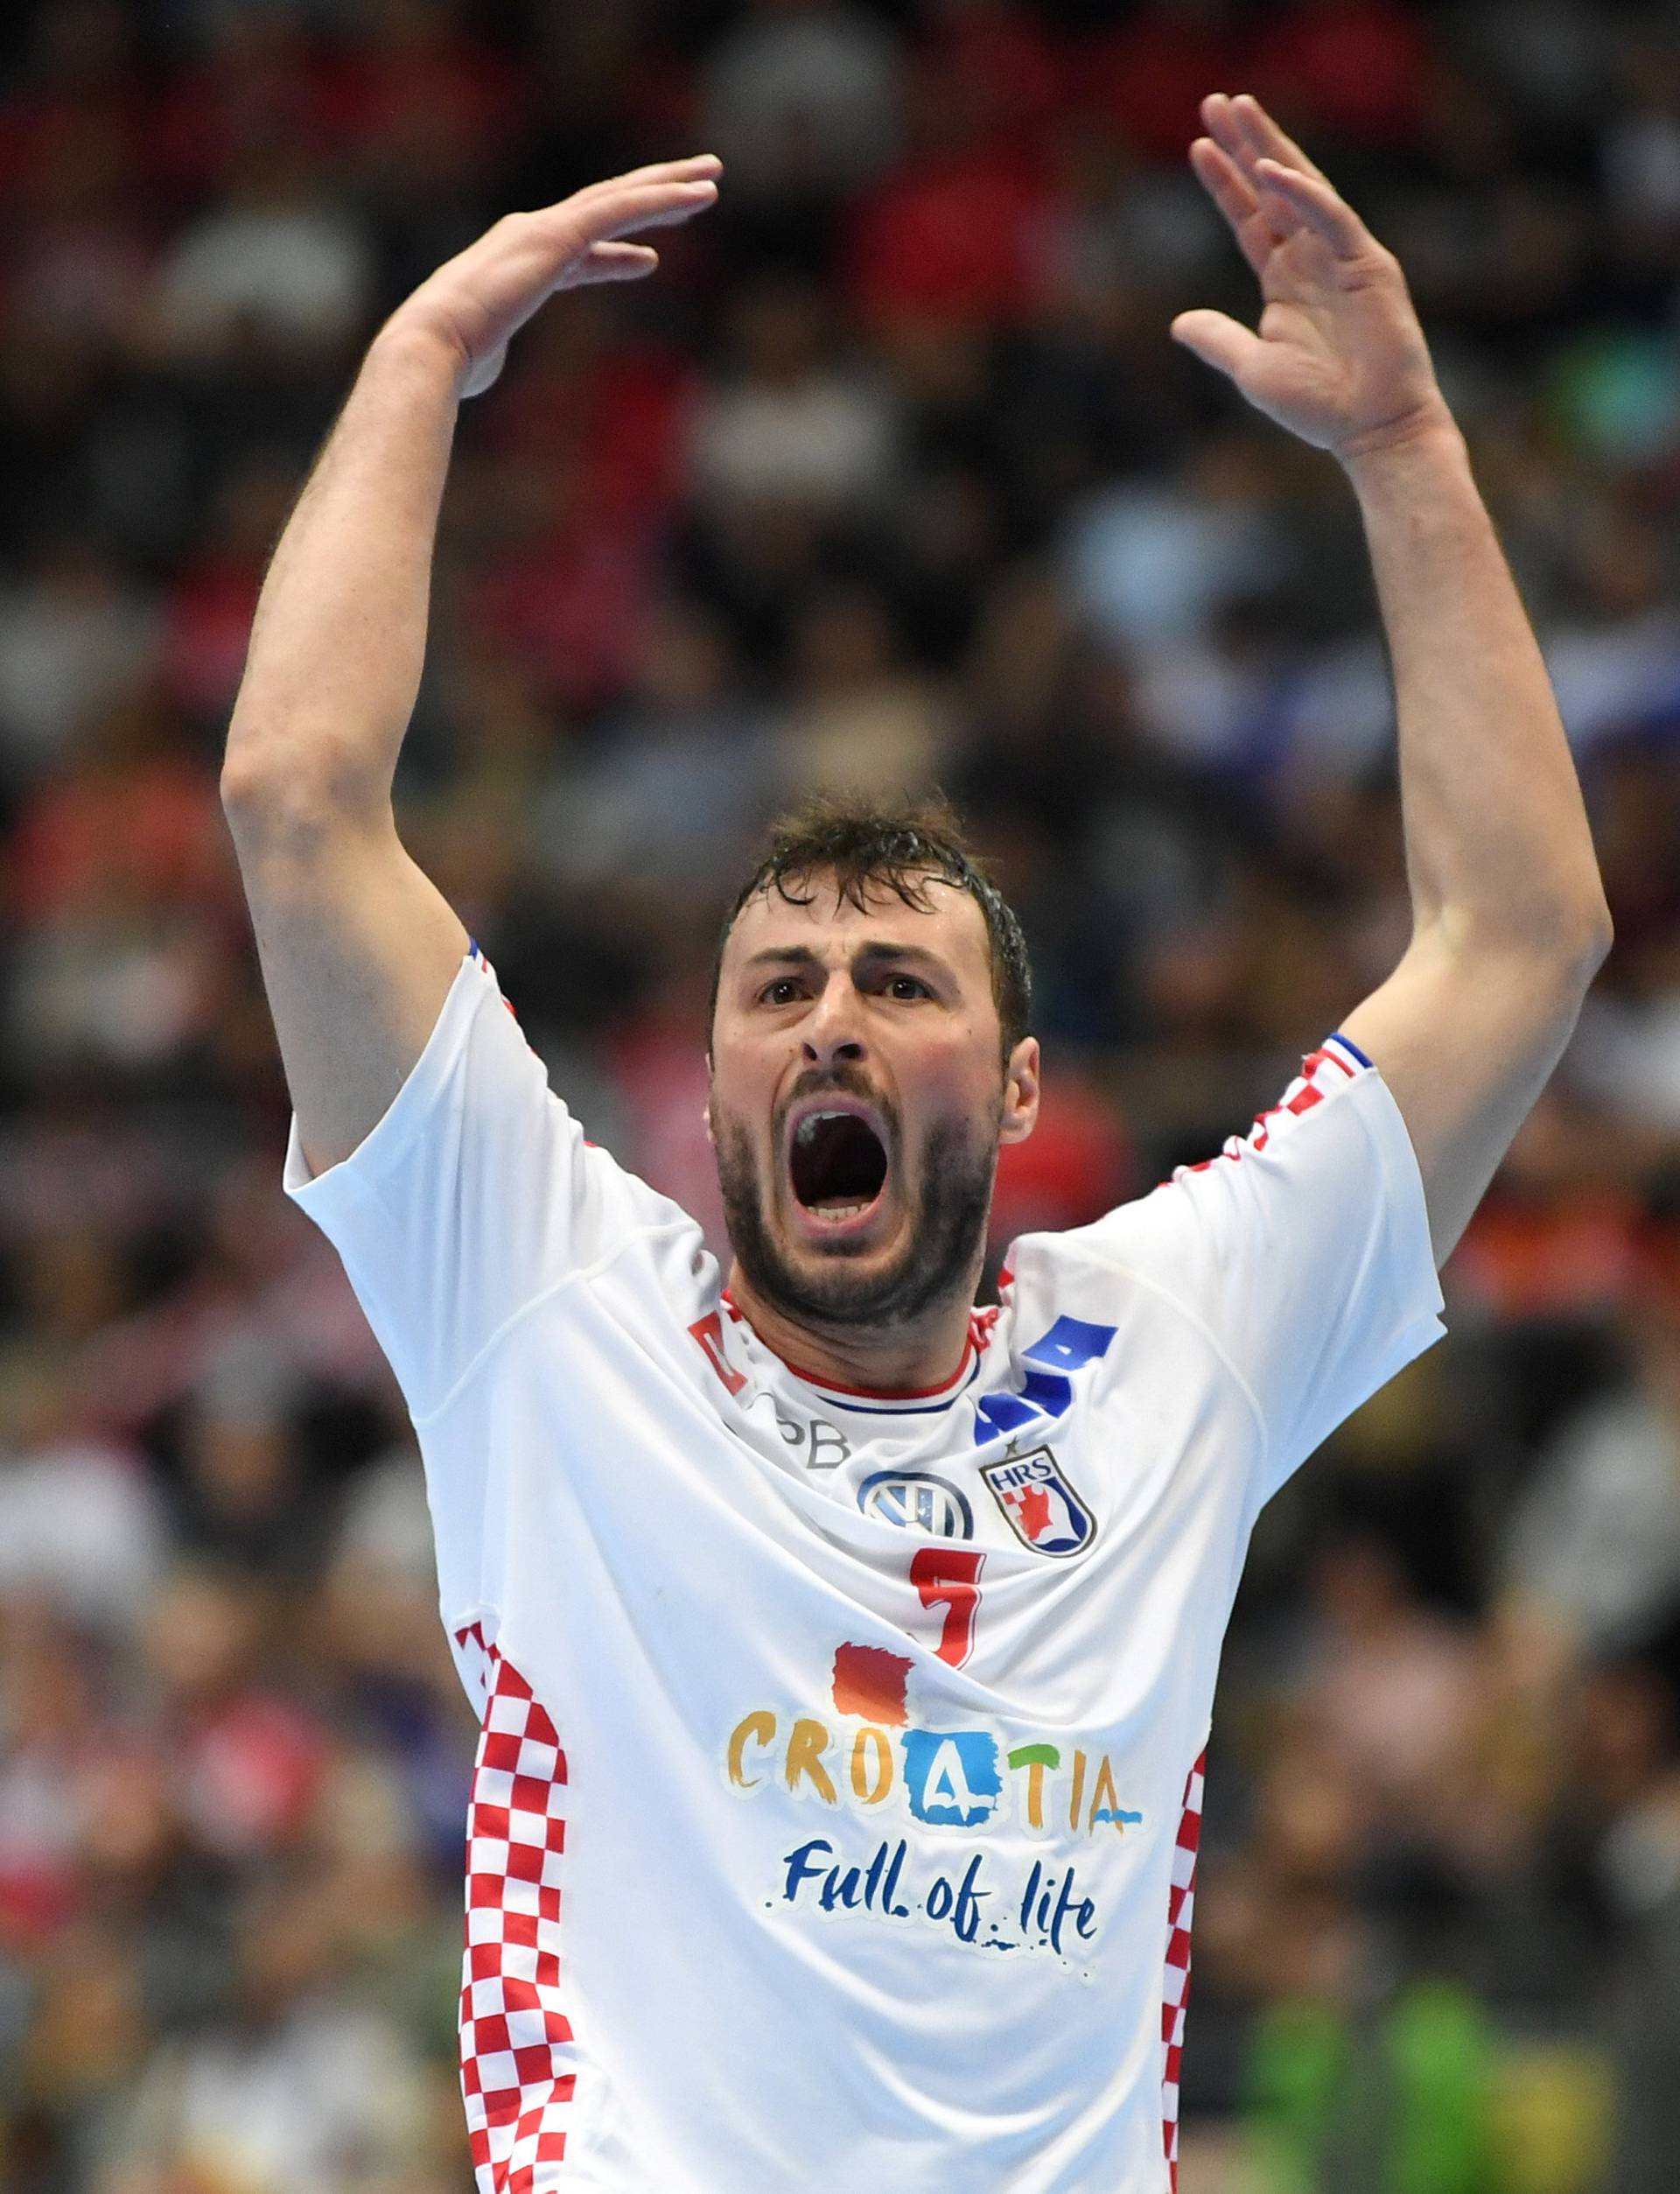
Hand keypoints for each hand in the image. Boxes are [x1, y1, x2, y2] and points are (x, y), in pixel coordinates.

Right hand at [384, 155, 721, 398]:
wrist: (430, 346)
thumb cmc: (448, 364)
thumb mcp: (478, 357)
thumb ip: (485, 354)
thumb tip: (473, 369)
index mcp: (517, 265)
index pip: (578, 255)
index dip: (616, 256)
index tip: (647, 261)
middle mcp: (531, 236)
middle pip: (603, 209)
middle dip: (649, 196)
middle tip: (693, 186)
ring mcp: (545, 231)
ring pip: (619, 198)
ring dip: (668, 186)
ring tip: (712, 178)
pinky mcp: (560, 236)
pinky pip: (621, 209)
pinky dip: (661, 199)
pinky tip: (698, 193)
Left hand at [1172, 94, 1449, 462]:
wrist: (1369, 430)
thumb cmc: (1318, 406)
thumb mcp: (1252, 369)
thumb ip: (1218, 340)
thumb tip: (1178, 323)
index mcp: (1284, 280)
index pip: (1248, 219)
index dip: (1224, 183)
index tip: (1197, 145)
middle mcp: (1311, 259)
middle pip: (1273, 189)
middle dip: (1247, 143)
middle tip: (1218, 100)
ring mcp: (1342, 257)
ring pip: (1302, 188)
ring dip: (1271, 147)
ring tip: (1241, 110)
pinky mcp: (1368, 264)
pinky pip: (1331, 218)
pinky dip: (1301, 193)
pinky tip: (1271, 168)